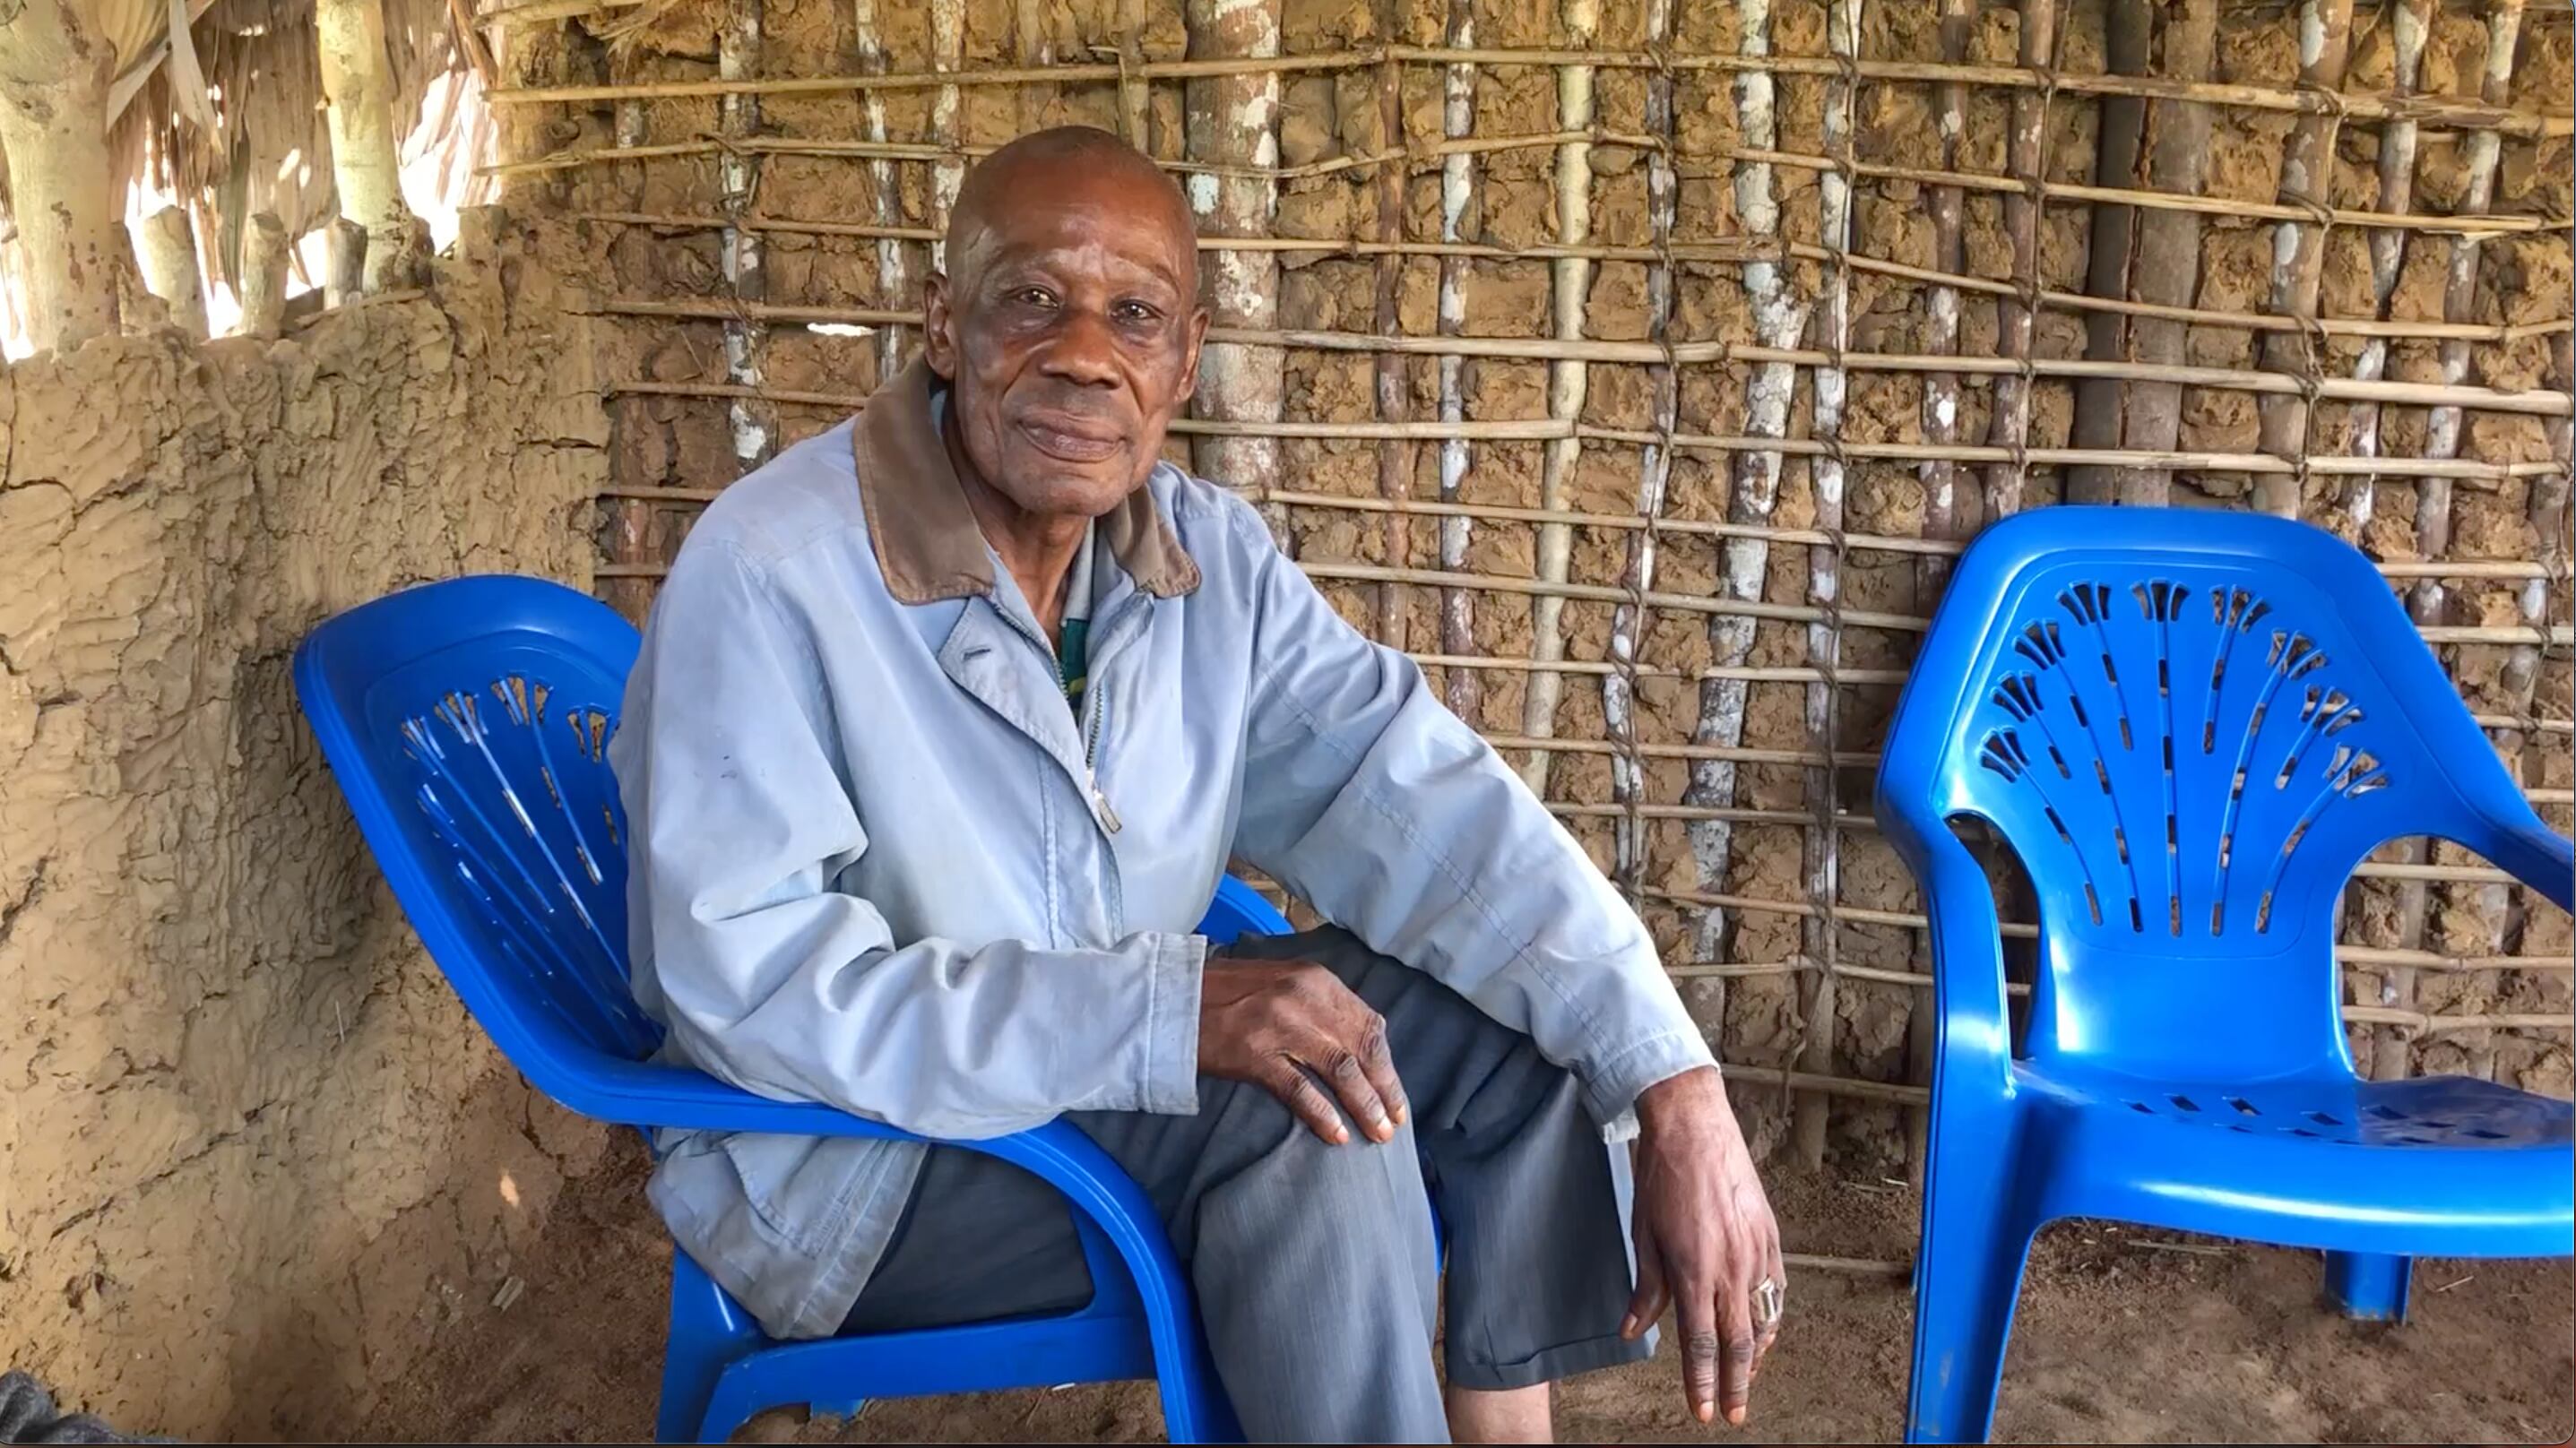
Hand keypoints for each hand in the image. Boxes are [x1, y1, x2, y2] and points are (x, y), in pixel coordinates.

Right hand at [1197, 959, 1407, 1144]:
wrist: (1174, 998)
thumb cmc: (1229, 994)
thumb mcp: (1284, 984)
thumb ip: (1320, 1006)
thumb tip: (1356, 1046)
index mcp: (1317, 980)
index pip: (1368, 1025)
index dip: (1388, 1065)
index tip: (1396, 1095)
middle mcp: (1305, 998)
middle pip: (1361, 1049)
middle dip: (1384, 1090)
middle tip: (1394, 1124)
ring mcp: (1281, 1025)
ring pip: (1339, 1069)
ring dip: (1363, 1105)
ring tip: (1376, 1133)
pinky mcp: (1254, 1053)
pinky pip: (1299, 1089)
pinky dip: (1323, 1114)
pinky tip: (1336, 1134)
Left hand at [1621, 1066, 1783, 1427]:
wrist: (1695, 1128)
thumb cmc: (1663, 1178)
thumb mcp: (1643, 1235)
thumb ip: (1646, 1289)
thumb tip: (1634, 1330)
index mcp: (1694, 1270)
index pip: (1700, 1343)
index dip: (1702, 1382)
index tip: (1704, 1410)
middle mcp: (1731, 1268)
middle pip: (1738, 1342)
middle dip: (1737, 1383)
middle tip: (1735, 1414)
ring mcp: (1756, 1253)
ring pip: (1763, 1319)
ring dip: (1756, 1354)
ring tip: (1747, 1378)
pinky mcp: (1771, 1237)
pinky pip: (1776, 1290)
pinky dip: (1772, 1318)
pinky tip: (1764, 1331)